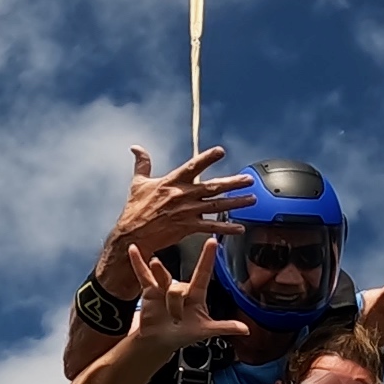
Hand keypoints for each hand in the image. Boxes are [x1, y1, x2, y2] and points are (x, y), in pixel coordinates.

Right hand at [109, 145, 253, 259]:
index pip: (192, 166)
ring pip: (217, 206)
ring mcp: (187, 212)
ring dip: (236, 203)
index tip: (221, 151)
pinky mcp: (188, 227)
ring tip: (252, 200)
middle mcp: (182, 195)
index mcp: (172, 182)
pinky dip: (226, 228)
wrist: (132, 234)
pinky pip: (211, 227)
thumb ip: (142, 164)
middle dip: (233, 183)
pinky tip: (239, 228)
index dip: (207, 158)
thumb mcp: (138, 183)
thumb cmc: (135, 209)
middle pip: (213, 187)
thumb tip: (136, 148)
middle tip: (248, 179)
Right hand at [126, 239, 251, 351]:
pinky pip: (143, 274)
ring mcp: (165, 286)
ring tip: (165, 311)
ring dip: (164, 297)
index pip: (203, 272)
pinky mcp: (150, 289)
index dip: (207, 257)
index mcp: (196, 294)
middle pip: (179, 288)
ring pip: (164, 282)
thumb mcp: (205, 331)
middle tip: (176, 318)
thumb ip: (224, 327)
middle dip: (176, 305)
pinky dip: (138, 262)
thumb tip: (245, 329)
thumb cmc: (184, 333)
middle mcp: (181, 287)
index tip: (213, 241)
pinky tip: (134, 250)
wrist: (161, 340)